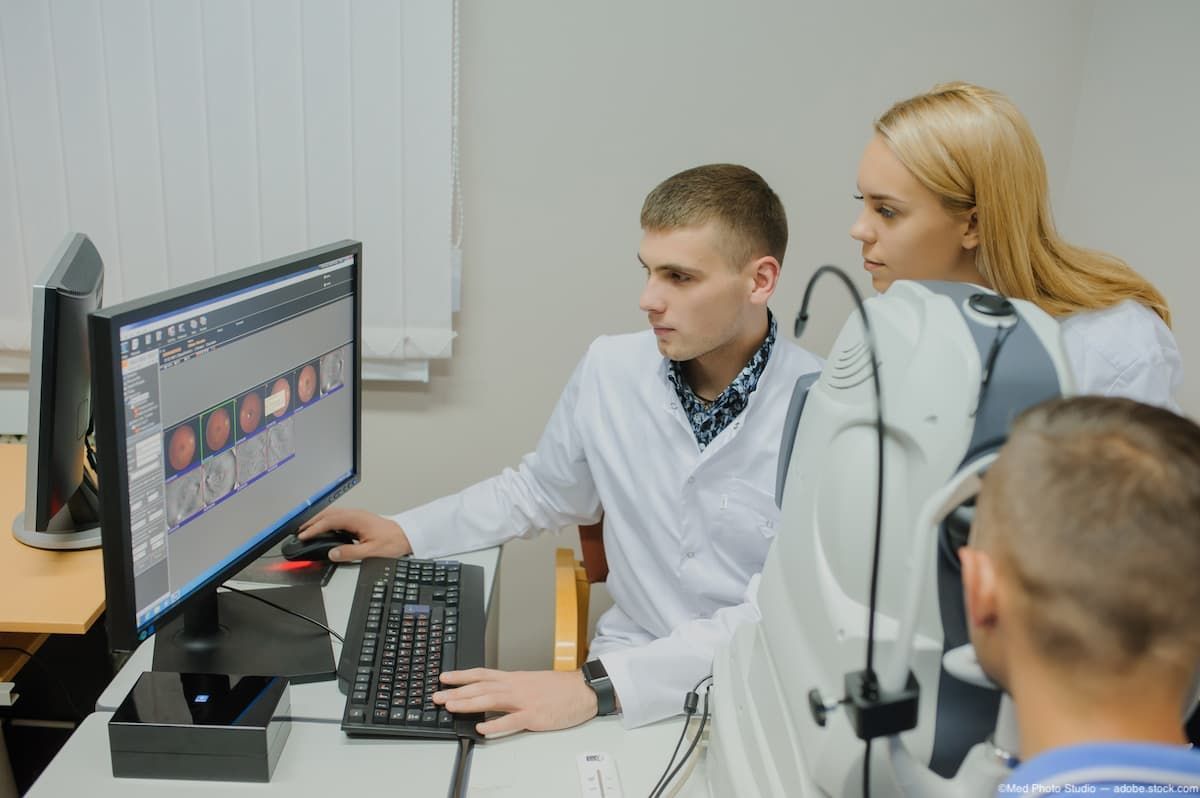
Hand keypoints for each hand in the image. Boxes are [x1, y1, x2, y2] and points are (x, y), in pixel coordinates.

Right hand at [297, 507, 411, 561]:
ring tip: (307, 530)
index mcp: (356, 519)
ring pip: (332, 514)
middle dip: (312, 522)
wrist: (406, 536)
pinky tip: (323, 529)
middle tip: (299, 532)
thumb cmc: (392, 542)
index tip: (303, 536)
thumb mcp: (372, 552)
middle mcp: (355, 514)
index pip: (329, 521)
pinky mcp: (358, 519)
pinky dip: (327, 522)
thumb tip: (332, 553)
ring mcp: (356, 515)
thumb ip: (350, 552)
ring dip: (319, 521)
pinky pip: (338, 517)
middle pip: (328, 514)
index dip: (314, 528)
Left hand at [433, 668, 598, 735]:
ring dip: (469, 703)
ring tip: (451, 706)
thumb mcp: (532, 681)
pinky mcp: (534, 716)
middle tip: (437, 696)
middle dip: (456, 691)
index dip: (461, 675)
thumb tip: (493, 692)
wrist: (583, 689)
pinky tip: (482, 727)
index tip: (444, 677)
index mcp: (515, 678)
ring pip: (491, 700)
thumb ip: (513, 687)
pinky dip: (495, 725)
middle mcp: (516, 687)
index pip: (482, 674)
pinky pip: (511, 721)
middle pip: (481, 687)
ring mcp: (525, 701)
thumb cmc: (560, 688)